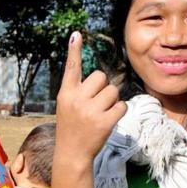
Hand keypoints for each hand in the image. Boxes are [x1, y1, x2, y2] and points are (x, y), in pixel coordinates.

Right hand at [54, 31, 126, 161]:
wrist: (71, 153)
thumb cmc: (72, 126)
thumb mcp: (67, 106)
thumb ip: (79, 90)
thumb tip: (101, 76)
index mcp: (65, 93)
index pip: (72, 68)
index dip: (74, 50)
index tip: (77, 34)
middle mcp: (76, 99)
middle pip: (101, 77)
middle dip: (102, 88)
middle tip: (94, 105)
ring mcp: (90, 111)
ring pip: (113, 91)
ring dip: (111, 101)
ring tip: (99, 115)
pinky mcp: (104, 121)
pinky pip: (121, 106)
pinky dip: (118, 113)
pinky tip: (107, 121)